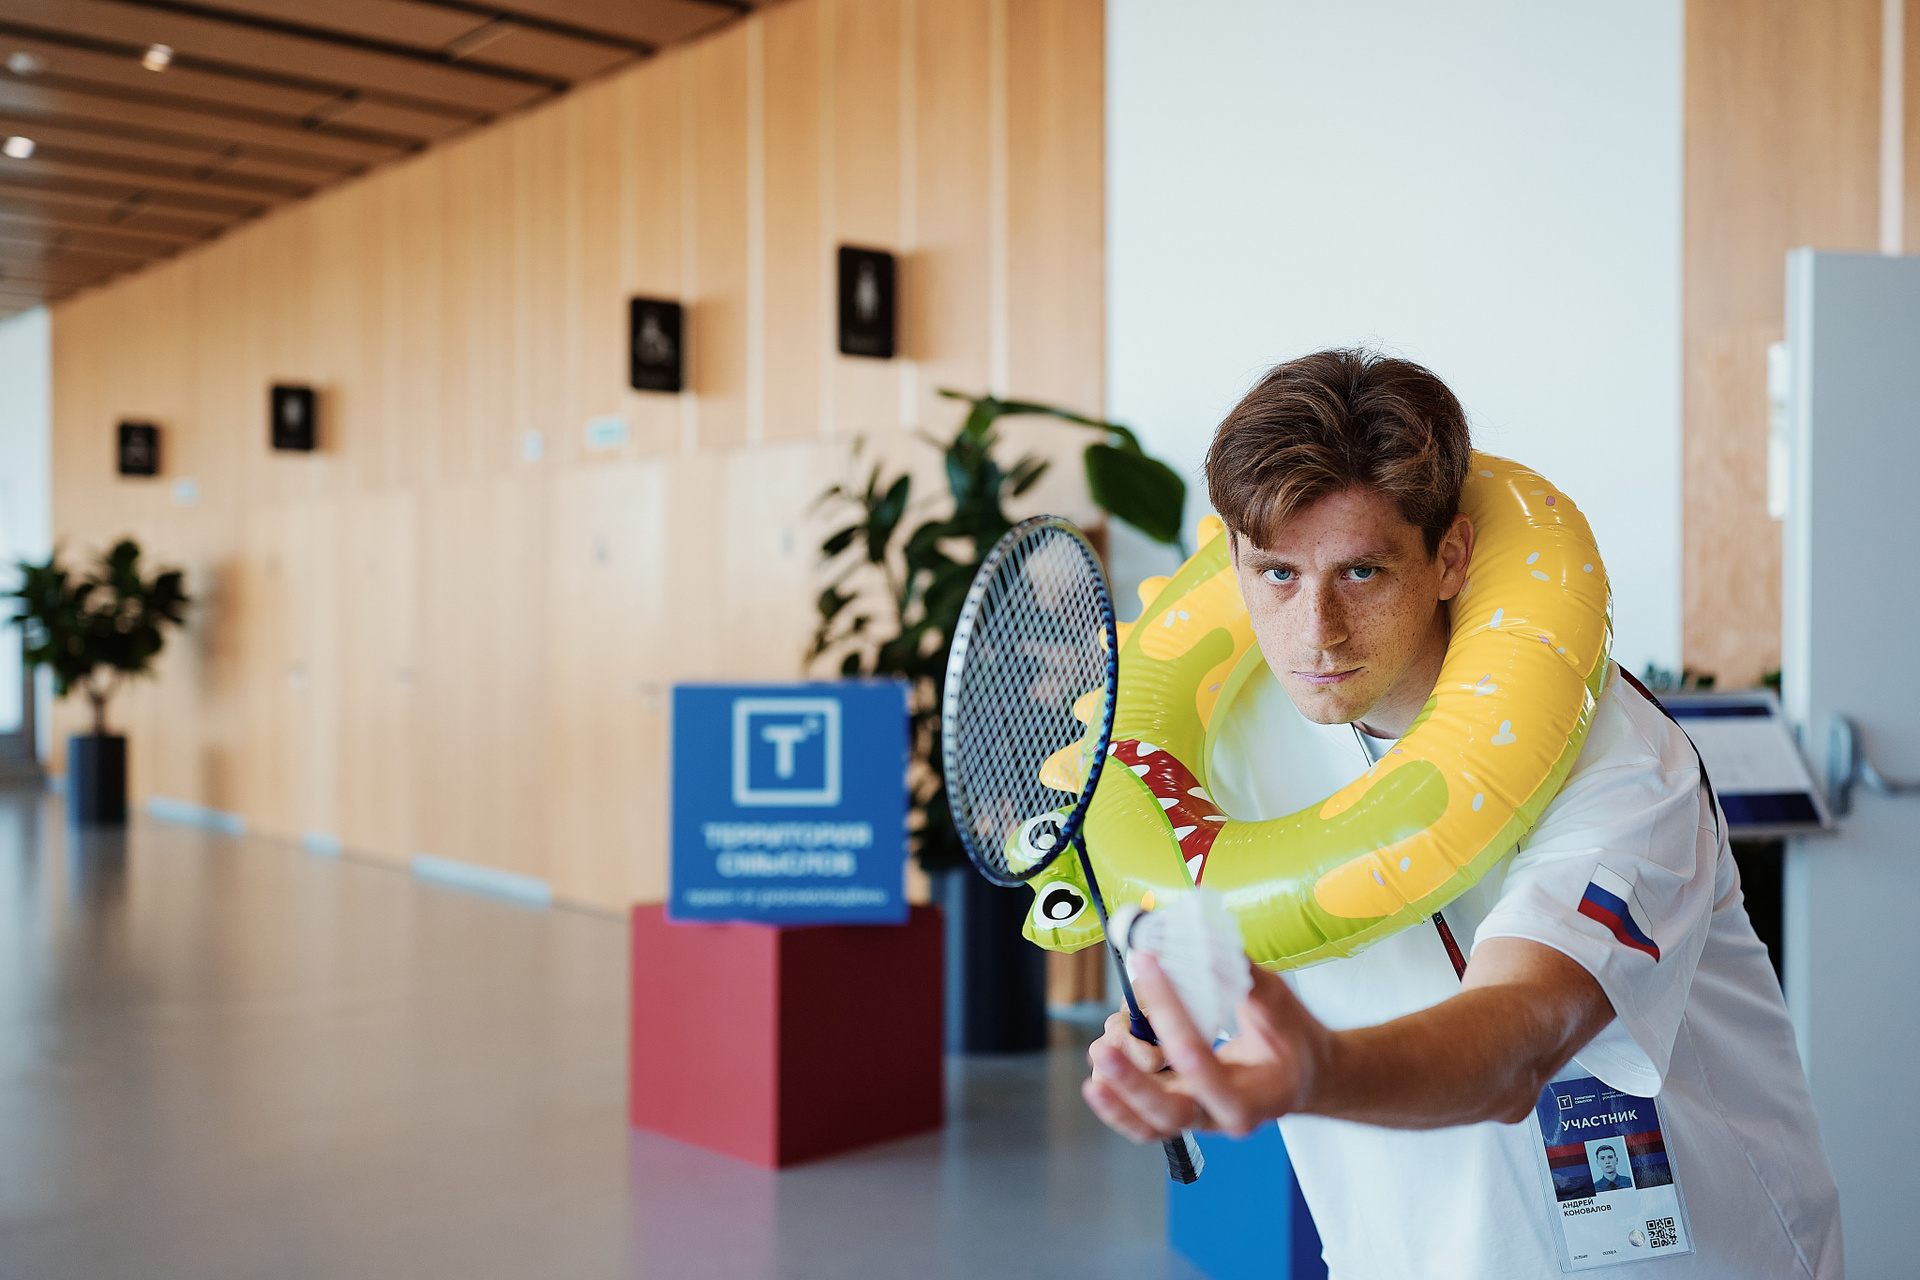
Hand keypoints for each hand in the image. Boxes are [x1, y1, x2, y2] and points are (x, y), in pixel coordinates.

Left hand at [1082, 953, 1330, 1141]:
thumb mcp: (1279, 1003)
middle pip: (1171, 1112)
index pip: (1201, 1059)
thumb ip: (1240, 976)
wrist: (1305, 1076)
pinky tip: (1097, 1082)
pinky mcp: (1185, 1115)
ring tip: (1097, 1052)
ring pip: (1152, 1123)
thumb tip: (1202, 939)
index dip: (1170, 1012)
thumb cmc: (1293, 1039)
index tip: (1147, 966)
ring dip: (1118, 1095)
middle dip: (1132, 1082)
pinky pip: (1146, 1124)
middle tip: (1102, 1047)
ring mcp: (1202, 1120)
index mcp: (1256, 1095)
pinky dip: (1118, 1107)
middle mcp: (1224, 1117)